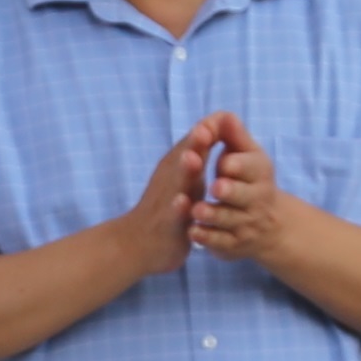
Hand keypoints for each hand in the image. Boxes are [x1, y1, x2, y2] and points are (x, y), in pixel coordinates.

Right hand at [115, 120, 216, 276]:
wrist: (138, 243)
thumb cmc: (167, 206)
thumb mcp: (183, 176)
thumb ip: (198, 152)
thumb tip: (213, 124)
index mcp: (177, 166)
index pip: (192, 144)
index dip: (206, 130)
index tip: (221, 117)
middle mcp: (170, 179)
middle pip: (183, 158)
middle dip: (194, 144)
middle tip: (204, 129)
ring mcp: (167, 201)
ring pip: (176, 184)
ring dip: (184, 171)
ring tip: (192, 158)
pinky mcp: (167, 225)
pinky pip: (172, 215)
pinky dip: (177, 208)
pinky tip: (182, 202)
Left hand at [183, 110, 302, 261]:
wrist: (269, 226)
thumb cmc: (249, 180)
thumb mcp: (247, 156)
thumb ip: (234, 136)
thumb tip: (223, 115)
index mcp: (260, 174)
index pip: (253, 168)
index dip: (238, 165)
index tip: (224, 162)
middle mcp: (256, 200)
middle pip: (244, 196)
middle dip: (230, 191)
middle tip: (215, 187)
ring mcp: (245, 224)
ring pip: (229, 221)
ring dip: (212, 215)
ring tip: (196, 210)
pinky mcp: (233, 244)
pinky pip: (220, 243)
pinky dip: (207, 238)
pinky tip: (192, 232)